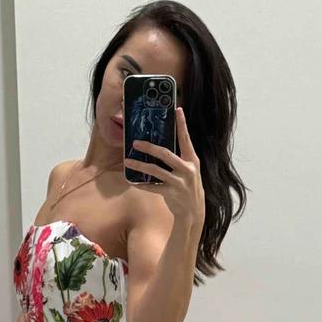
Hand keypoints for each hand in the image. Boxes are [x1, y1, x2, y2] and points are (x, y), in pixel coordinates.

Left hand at [123, 106, 204, 230]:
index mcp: (192, 160)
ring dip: (140, 166)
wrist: (194, 211)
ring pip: (156, 171)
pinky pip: (153, 187)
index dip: (182, 124)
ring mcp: (180, 182)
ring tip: (127, 162)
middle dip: (149, 147)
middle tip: (135, 143)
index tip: (177, 110)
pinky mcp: (172, 193)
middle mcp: (188, 169)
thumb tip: (159, 145)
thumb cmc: (187, 187)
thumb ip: (178, 159)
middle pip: (166, 154)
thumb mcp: (188, 170)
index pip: (186, 139)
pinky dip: (142, 184)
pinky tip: (132, 181)